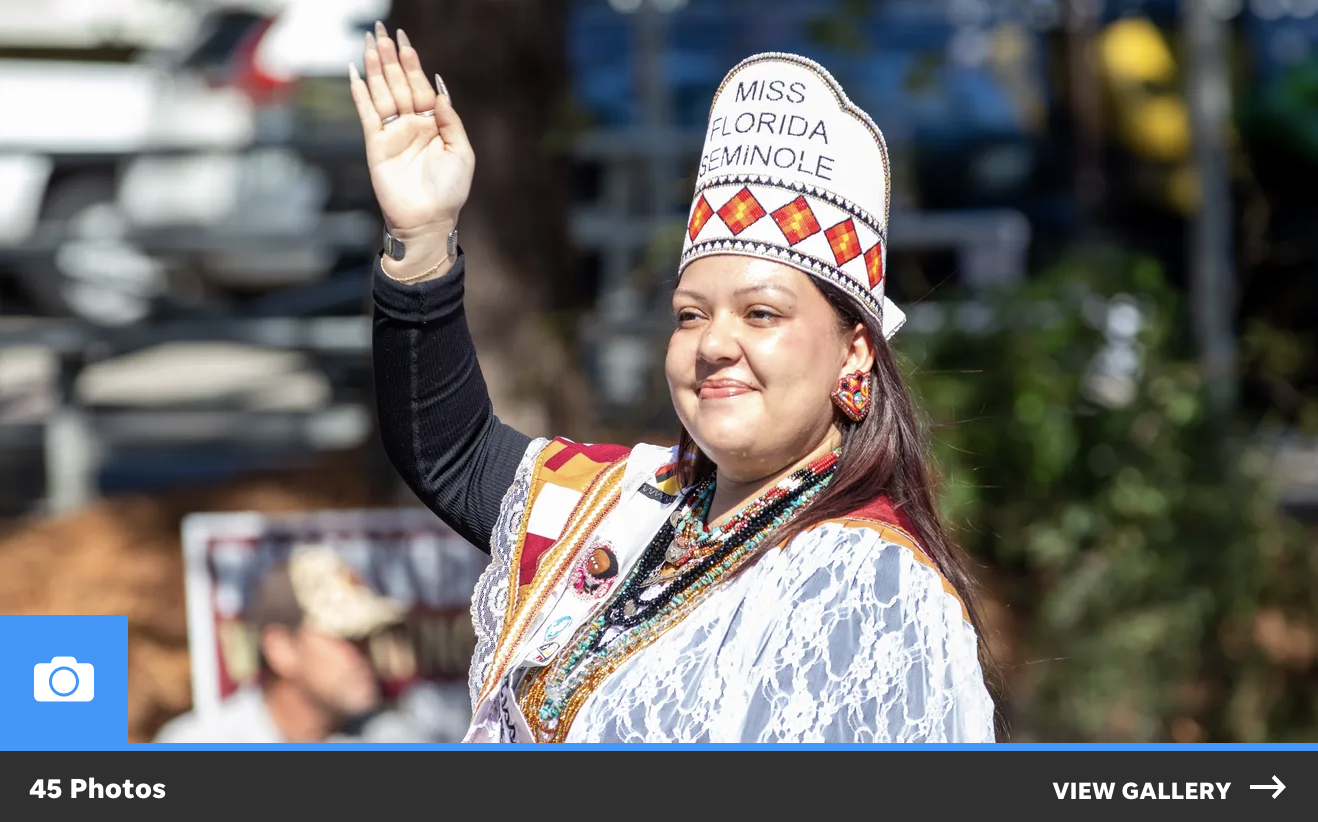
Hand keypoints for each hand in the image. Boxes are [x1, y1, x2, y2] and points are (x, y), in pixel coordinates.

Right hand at [349, 23, 472, 271]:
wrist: (428, 221)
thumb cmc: (449, 191)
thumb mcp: (461, 152)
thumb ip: (450, 119)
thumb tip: (438, 88)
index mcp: (433, 124)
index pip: (420, 86)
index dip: (412, 62)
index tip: (404, 40)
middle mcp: (411, 125)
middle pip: (398, 83)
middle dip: (390, 58)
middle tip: (381, 32)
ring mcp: (392, 133)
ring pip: (381, 93)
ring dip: (375, 69)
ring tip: (369, 44)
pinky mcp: (375, 145)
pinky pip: (366, 114)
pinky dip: (359, 94)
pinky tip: (354, 74)